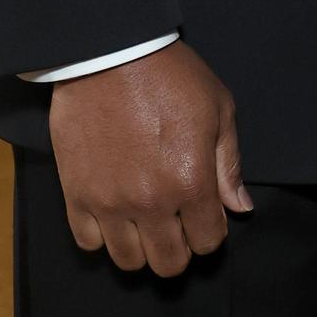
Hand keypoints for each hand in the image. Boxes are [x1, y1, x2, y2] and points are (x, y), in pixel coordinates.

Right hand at [49, 40, 251, 275]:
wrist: (110, 53)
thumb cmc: (171, 76)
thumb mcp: (218, 109)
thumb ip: (229, 164)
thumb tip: (240, 208)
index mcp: (191, 182)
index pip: (208, 242)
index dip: (211, 232)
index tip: (206, 215)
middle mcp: (151, 202)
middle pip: (168, 263)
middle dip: (180, 249)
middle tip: (177, 224)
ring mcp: (109, 202)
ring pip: (128, 261)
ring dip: (141, 248)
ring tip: (145, 222)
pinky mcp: (76, 194)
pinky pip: (88, 243)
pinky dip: (102, 237)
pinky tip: (113, 214)